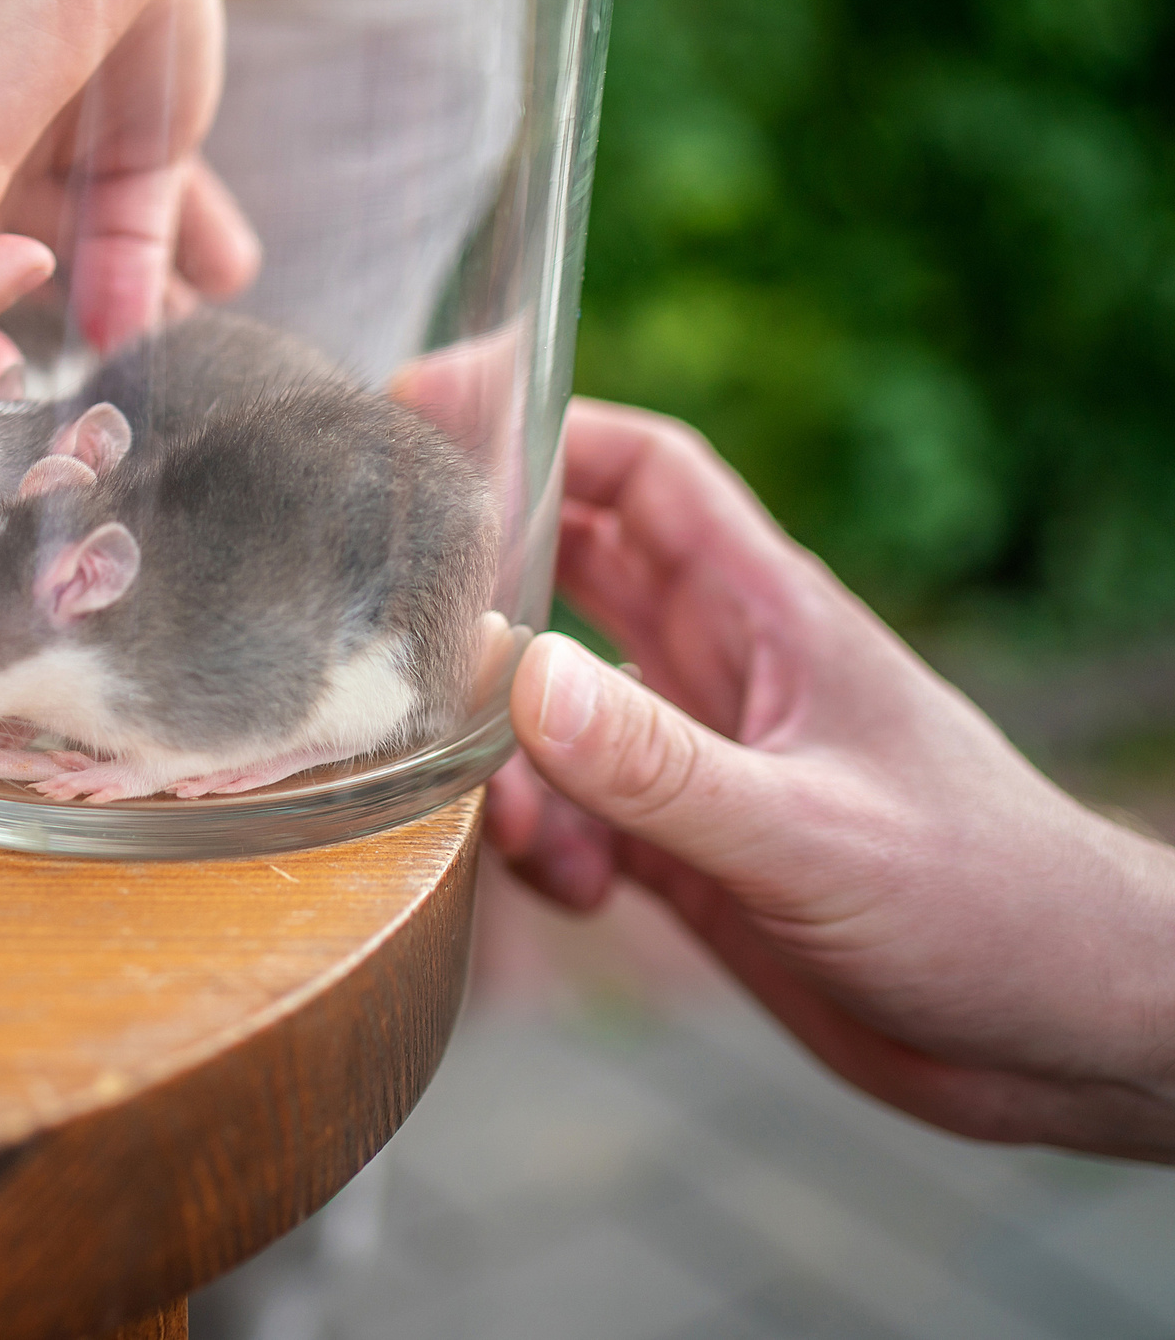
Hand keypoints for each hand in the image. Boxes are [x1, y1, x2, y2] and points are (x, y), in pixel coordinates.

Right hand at [487, 398, 1174, 1160]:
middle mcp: (721, 665)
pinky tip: (580, 894)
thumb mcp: (806, 834)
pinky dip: (546, 842)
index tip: (422, 406)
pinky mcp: (690, 843)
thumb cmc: (987, 903)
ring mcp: (701, 752)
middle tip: (378, 601)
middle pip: (568, 567)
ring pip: (549, 703)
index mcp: (768, 613)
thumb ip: (657, 767)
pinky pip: (572, 808)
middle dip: (477, 579)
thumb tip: (519, 677)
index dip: (535, 418)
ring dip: (502, 753)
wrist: (1061, 1032)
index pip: (639, 469)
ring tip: (517, 827)